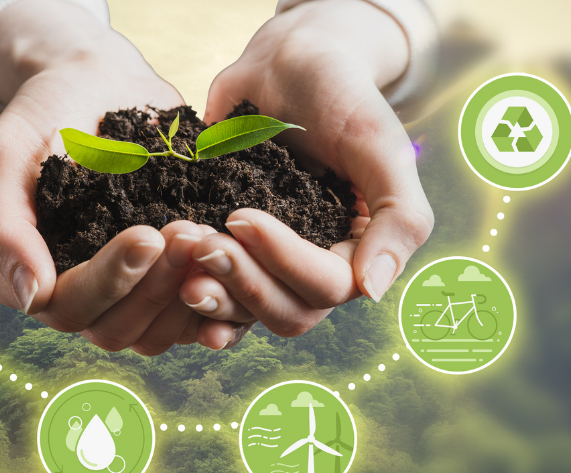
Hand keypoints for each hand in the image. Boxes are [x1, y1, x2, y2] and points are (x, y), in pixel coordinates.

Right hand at [0, 0, 232, 353]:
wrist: (99, 81)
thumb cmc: (45, 114)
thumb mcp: (6, 155)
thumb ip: (4, 227)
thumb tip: (28, 297)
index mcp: (37, 275)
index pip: (70, 307)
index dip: (111, 280)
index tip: (147, 234)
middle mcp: (84, 295)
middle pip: (119, 329)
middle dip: (157, 286)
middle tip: (189, 231)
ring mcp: (131, 292)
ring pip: (160, 332)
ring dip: (189, 293)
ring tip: (211, 236)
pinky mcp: (172, 279)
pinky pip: (198, 315)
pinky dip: (221, 299)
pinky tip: (240, 263)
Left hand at [182, 0, 433, 335]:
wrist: (288, 62)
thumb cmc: (342, 96)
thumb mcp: (381, 147)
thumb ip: (399, 218)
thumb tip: (372, 291)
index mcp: (358, 250)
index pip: (327, 287)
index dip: (283, 262)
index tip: (240, 216)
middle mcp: (316, 266)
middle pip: (288, 313)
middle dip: (243, 284)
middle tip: (202, 242)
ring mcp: (270, 262)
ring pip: (248, 312)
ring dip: (215, 295)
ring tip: (182, 253)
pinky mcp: (231, 250)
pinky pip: (218, 291)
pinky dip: (197, 296)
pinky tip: (172, 282)